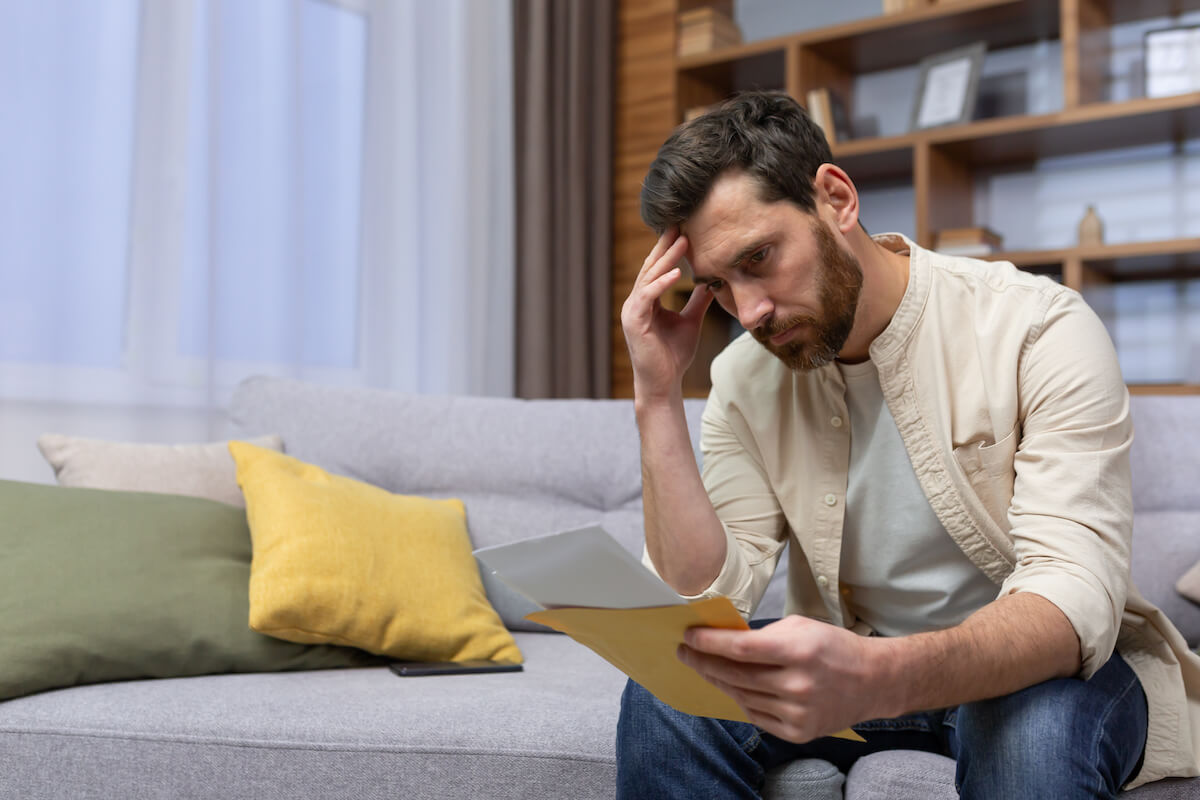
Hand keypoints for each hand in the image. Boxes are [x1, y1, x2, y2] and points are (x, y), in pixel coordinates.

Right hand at [620, 228, 713, 403]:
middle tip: (680, 224)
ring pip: (649, 278)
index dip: (669, 250)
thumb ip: (697, 302)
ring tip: (682, 242)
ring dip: (666, 259)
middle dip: (666, 246)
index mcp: (646, 301)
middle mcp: (636, 302)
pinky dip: (661, 284)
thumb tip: (711, 282)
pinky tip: (677, 273)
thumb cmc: (674, 356)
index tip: (684, 230)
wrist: (663, 383)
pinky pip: (647, 297)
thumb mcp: (691, 321)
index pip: (657, 270)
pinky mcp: (634, 322)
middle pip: (651, 268)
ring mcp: (632, 312)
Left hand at [678, 615, 886, 742]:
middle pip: (735, 675)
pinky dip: (742, 700)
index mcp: (798, 651)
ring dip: (719, 681)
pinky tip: (734, 687)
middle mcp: (797, 685)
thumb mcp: (800, 627)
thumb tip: (723, 639)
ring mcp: (798, 713)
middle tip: (685, 652)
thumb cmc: (833, 647)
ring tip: (706, 668)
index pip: (740, 649)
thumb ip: (763, 636)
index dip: (709, 643)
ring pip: (742, 696)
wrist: (873, 681)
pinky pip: (756, 715)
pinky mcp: (798, 732)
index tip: (688, 636)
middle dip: (704, 662)